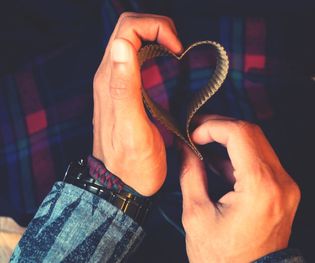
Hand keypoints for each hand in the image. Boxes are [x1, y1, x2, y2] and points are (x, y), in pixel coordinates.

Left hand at [93, 12, 182, 195]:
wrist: (121, 185)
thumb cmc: (132, 164)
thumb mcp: (131, 130)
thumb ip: (125, 87)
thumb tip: (122, 44)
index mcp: (111, 81)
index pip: (127, 30)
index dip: (156, 28)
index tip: (177, 50)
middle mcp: (109, 77)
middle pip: (128, 29)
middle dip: (156, 28)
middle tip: (177, 49)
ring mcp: (116, 83)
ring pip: (131, 41)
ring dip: (156, 38)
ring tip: (175, 54)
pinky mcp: (124, 92)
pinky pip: (135, 58)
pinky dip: (154, 51)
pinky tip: (166, 66)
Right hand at [180, 115, 300, 261]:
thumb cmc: (223, 258)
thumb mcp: (197, 215)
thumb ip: (190, 173)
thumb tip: (185, 147)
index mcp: (260, 187)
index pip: (240, 134)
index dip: (213, 126)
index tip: (193, 133)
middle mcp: (281, 182)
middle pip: (252, 133)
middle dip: (220, 127)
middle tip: (196, 131)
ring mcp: (286, 186)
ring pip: (258, 143)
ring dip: (229, 139)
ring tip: (203, 144)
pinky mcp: (283, 190)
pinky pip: (261, 159)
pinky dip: (238, 155)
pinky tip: (217, 161)